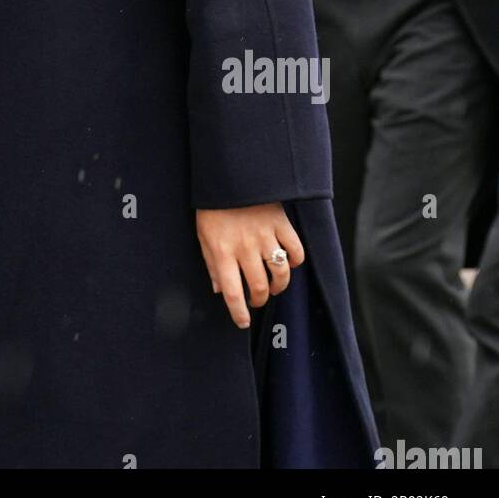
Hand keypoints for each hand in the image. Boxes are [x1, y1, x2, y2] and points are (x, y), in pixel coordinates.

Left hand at [195, 203, 304, 328]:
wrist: (229, 175)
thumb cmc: (213, 207)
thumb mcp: (203, 235)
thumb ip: (211, 264)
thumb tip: (219, 290)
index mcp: (222, 251)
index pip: (232, 292)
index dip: (238, 312)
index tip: (242, 322)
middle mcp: (245, 246)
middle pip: (259, 286)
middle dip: (259, 300)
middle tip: (257, 299)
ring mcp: (265, 235)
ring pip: (280, 273)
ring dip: (278, 286)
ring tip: (273, 286)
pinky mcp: (281, 223)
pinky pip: (296, 250)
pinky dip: (295, 261)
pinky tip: (287, 262)